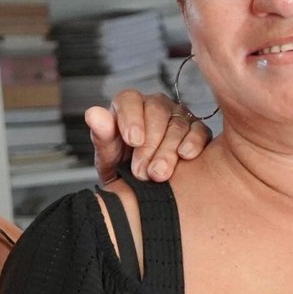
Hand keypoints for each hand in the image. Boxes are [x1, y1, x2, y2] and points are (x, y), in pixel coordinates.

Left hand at [86, 90, 210, 184]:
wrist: (145, 194)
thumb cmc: (124, 171)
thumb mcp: (108, 158)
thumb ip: (102, 136)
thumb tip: (93, 114)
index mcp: (129, 108)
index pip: (130, 99)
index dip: (131, 117)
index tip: (132, 141)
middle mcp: (155, 107)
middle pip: (156, 111)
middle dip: (150, 143)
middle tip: (141, 170)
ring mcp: (178, 117)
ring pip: (177, 124)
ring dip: (168, 151)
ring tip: (158, 175)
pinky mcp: (198, 131)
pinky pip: (199, 131)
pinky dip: (193, 143)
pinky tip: (185, 156)